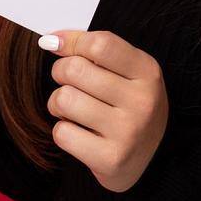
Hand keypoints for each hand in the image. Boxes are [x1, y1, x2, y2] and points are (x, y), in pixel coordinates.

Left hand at [40, 29, 169, 192]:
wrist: (149, 158)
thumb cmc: (129, 105)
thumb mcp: (126, 72)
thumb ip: (94, 50)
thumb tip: (51, 40)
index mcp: (148, 72)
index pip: (100, 44)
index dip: (72, 42)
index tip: (59, 45)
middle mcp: (142, 101)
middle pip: (75, 69)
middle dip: (61, 72)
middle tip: (69, 82)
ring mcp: (128, 132)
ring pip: (64, 99)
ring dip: (58, 103)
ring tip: (73, 109)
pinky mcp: (111, 159)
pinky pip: (62, 133)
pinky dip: (63, 131)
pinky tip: (79, 132)